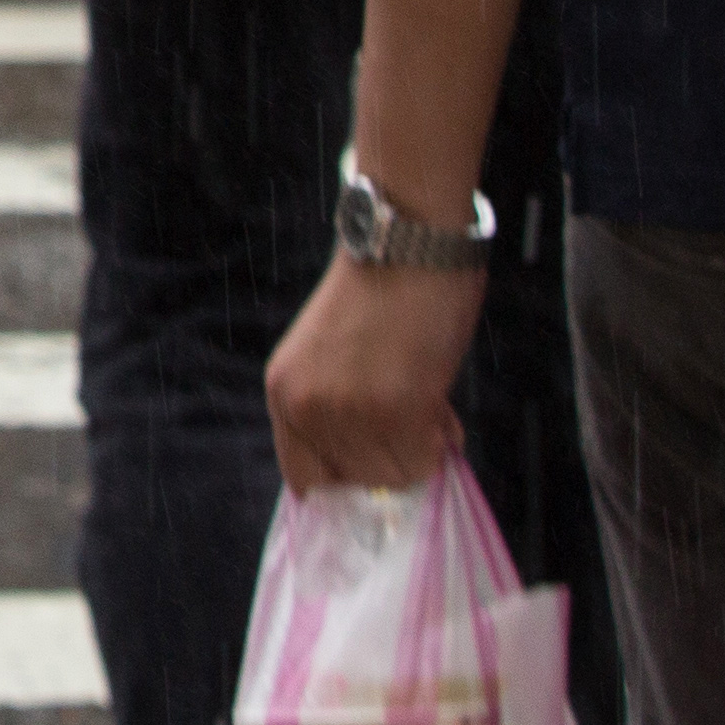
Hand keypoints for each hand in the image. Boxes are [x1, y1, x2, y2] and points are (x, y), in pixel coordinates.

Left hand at [265, 248, 481, 490]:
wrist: (406, 241)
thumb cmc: (380, 290)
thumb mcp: (334, 356)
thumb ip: (342, 408)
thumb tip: (382, 464)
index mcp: (284, 391)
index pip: (304, 477)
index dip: (345, 481)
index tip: (375, 475)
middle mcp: (307, 408)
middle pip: (357, 483)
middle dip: (390, 460)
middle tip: (414, 418)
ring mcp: (350, 414)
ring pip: (395, 476)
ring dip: (419, 450)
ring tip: (428, 402)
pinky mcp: (396, 411)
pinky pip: (425, 462)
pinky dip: (440, 445)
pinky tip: (440, 405)